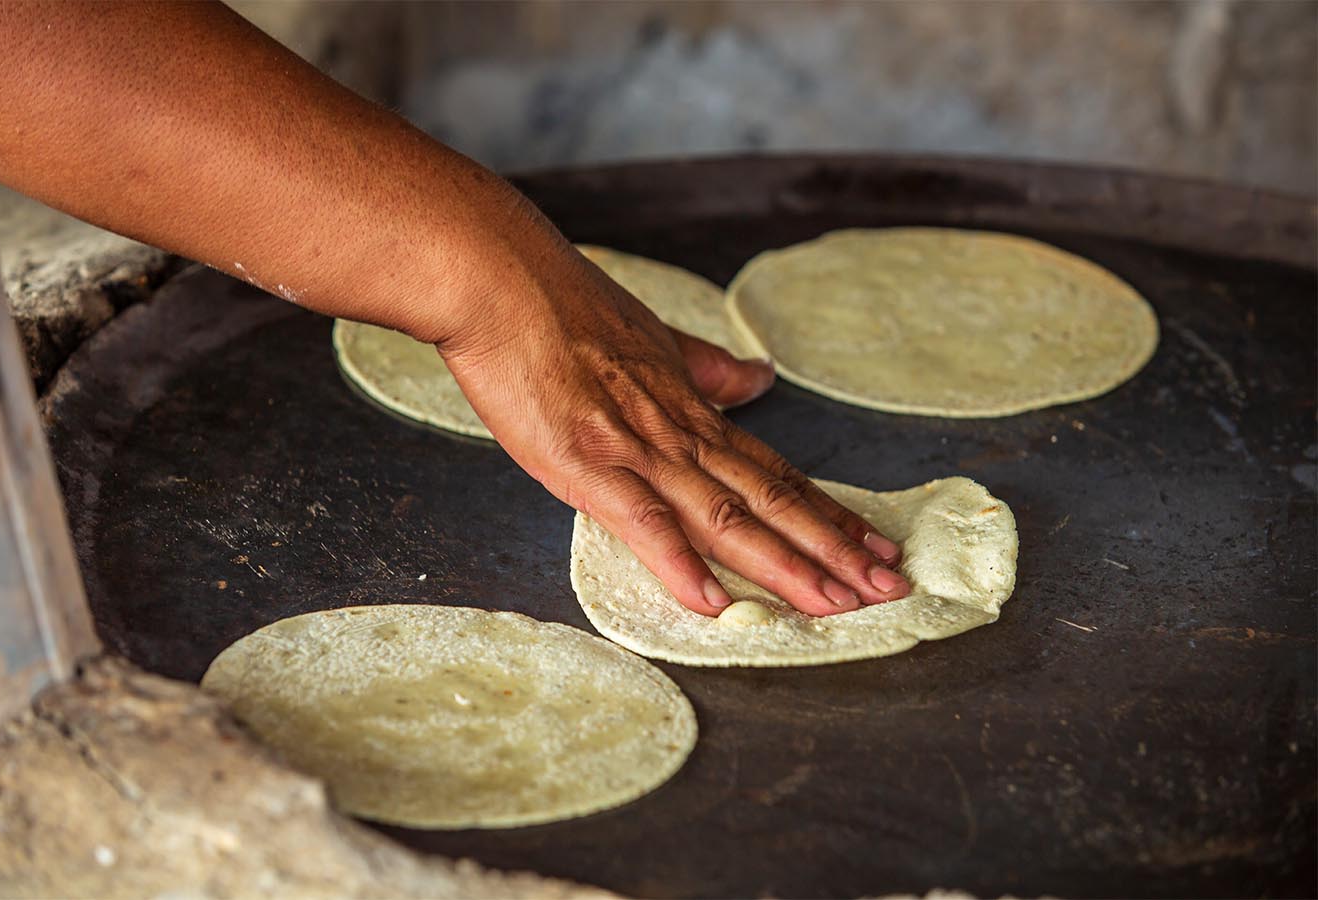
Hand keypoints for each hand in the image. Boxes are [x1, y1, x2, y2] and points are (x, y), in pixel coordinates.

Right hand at [440, 232, 910, 617]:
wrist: (501, 280)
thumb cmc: (563, 307)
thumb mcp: (651, 339)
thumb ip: (706, 368)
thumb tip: (759, 378)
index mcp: (693, 410)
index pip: (776, 472)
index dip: (829, 513)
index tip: (876, 544)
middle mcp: (679, 435)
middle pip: (771, 500)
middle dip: (835, 550)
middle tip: (890, 587)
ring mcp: (637, 451)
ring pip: (726, 517)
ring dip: (786, 565)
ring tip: (838, 604)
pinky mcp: (587, 464)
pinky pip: (642, 522)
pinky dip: (679, 564)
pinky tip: (713, 603)